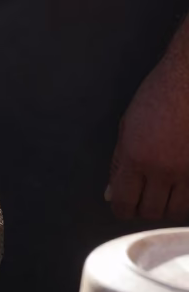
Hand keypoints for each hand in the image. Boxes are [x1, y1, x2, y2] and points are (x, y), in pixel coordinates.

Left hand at [108, 56, 188, 220]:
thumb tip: (112, 193)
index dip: (122, 209)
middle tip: (143, 198)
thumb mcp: (127, 127)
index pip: (125, 202)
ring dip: (167, 207)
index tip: (123, 206)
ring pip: (176, 210)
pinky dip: (186, 198)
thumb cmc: (157, 98)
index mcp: (137, 158)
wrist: (188, 80)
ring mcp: (188, 170)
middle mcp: (163, 169)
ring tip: (163, 194)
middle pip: (151, 211)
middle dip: (143, 209)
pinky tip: (180, 188)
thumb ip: (119, 164)